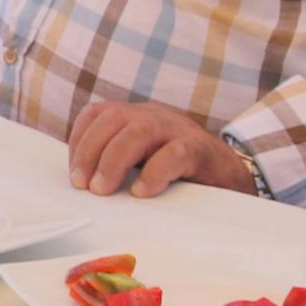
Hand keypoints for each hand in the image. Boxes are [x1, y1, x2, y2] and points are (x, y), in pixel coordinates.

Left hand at [67, 99, 254, 198]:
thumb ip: (115, 165)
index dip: (79, 141)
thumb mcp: (141, 162)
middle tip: (84, 186)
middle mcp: (154, 116)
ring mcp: (177, 129)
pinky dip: (154, 172)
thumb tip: (81, 186)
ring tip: (103, 189)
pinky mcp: (200, 149)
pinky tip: (142, 192)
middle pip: (112, 118)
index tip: (74, 174)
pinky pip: (175, 153)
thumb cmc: (178, 173)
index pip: (97, 114)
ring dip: (114, 160)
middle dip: (90, 151)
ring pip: (139, 131)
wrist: (230, 176)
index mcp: (136, 116)